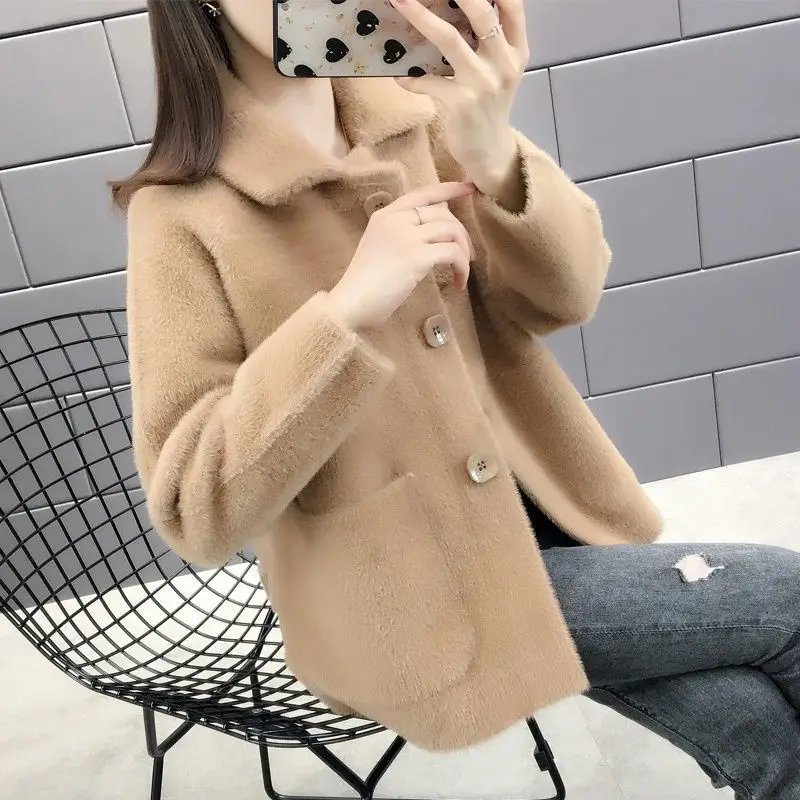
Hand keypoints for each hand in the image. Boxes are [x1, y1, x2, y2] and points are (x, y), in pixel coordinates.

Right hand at [329, 182, 475, 330]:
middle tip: (466, 255)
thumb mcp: (379, 247)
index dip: (449, 188)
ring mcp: (406, 236)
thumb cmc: (363, 284)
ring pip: (451, 230)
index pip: (422, 193)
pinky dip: (462, 268)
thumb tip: (432, 235)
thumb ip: (399, 235)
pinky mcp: (416, 257)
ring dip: (463, 251)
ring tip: (462, 270)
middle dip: (461, 233)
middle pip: (443, 213)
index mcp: (385, 215)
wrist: (350, 302)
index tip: (469, 187)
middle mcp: (396, 220)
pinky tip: (458, 283)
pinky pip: (453, 254)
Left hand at [390, 0, 528, 193]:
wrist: (490, 151)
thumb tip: (456, 10)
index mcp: (516, 50)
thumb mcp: (500, 70)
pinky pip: (428, 81)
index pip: (513, 5)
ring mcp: (483, 83)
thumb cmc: (490, 106)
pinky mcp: (462, 103)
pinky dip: (410, 76)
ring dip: (421, 17)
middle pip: (482, 14)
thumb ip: (490, 42)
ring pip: (449, 40)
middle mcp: (504, 63)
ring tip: (399, 1)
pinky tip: (398, 74)